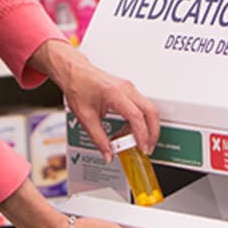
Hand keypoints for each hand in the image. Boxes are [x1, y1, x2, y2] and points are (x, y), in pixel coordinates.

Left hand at [29, 40, 159, 158]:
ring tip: (133, 141)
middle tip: (146, 148)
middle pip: (151, 112)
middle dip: (152, 133)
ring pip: (149, 109)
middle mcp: (126, 89)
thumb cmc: (78, 87)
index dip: (142, 135)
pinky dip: (139, 121)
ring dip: (146, 127)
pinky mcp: (129, 91)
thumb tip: (108, 154)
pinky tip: (128, 130)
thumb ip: (98, 139)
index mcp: (114, 94)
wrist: (74, 72)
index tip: (142, 148)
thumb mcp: (85, 117)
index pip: (136, 116)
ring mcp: (129, 88)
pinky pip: (141, 107)